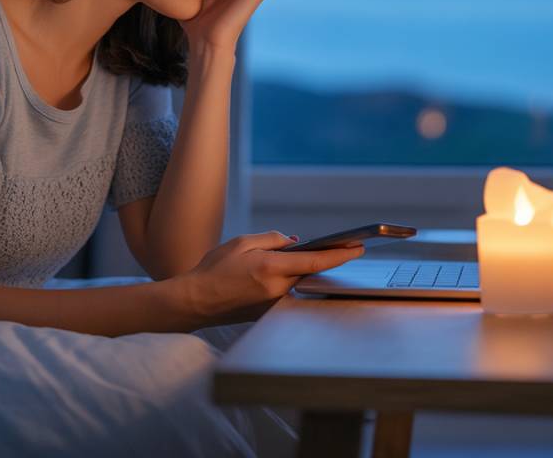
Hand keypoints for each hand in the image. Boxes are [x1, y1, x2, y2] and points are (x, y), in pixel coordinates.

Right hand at [175, 230, 364, 325]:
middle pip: (307, 271)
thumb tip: (294, 242)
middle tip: (329, 247)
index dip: (340, 255)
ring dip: (294, 271)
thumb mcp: (241, 242)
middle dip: (315, 259)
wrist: (195, 302)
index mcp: (271, 268)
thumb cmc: (214, 269)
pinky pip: (284, 292)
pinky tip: (267, 276)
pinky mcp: (268, 313)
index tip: (358, 248)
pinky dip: (283, 281)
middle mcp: (277, 289)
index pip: (315, 261)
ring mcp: (274, 304)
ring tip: (277, 263)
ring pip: (295, 281)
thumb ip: (272, 239)